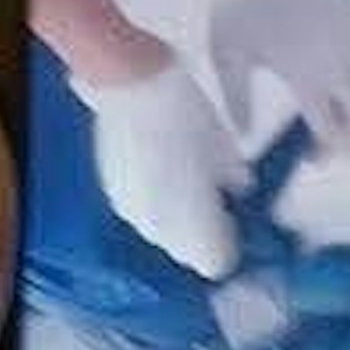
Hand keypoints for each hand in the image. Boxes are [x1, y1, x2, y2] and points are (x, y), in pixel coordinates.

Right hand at [81, 52, 250, 280]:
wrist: (130, 84)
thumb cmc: (184, 114)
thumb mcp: (226, 150)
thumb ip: (234, 183)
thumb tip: (238, 192)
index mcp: (192, 226)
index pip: (216, 264)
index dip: (229, 246)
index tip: (235, 224)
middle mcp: (159, 229)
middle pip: (185, 253)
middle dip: (202, 234)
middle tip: (215, 202)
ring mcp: (131, 211)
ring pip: (161, 233)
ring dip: (176, 220)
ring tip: (186, 181)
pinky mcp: (112, 191)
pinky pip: (141, 210)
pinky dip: (154, 200)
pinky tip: (161, 170)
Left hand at [206, 0, 349, 150]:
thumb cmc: (237, 5)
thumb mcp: (226, 56)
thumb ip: (238, 99)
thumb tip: (245, 136)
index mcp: (303, 80)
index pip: (328, 131)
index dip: (327, 150)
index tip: (316, 157)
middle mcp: (333, 66)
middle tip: (348, 145)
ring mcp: (348, 41)